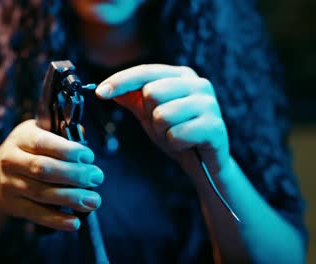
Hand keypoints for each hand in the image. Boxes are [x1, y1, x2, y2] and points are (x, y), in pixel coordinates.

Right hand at [0, 119, 103, 230]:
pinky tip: (74, 222)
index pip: (44, 143)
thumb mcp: (39, 134)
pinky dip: (57, 220)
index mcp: (22, 138)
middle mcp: (12, 160)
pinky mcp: (13, 205)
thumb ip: (61, 134)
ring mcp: (10, 184)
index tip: (89, 157)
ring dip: (71, 198)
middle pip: (43, 169)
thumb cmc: (28, 152)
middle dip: (74, 174)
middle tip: (97, 178)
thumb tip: (81, 134)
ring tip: (93, 201)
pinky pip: (36, 214)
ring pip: (42, 193)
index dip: (68, 151)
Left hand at [95, 64, 229, 175]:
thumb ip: (131, 98)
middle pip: (153, 92)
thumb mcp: (150, 113)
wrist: (205, 163)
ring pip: (163, 115)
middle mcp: (199, 84)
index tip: (99, 93)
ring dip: (162, 132)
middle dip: (150, 116)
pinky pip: (176, 135)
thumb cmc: (177, 132)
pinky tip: (187, 144)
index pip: (145, 72)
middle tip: (163, 126)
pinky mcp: (215, 127)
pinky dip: (175, 144)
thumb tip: (103, 88)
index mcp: (182, 75)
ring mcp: (209, 104)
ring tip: (175, 135)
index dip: (120, 81)